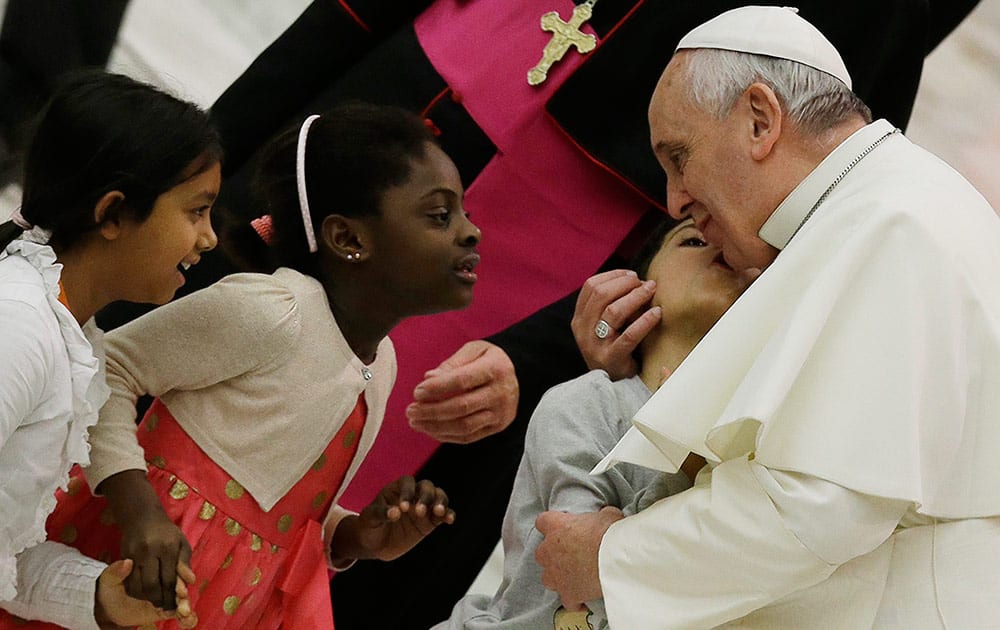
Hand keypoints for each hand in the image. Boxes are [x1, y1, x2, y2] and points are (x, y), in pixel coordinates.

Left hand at [94, 558, 197, 628]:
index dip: (177, 573)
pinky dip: (188, 617)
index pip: (168, 568)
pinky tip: (190, 622)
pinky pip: (181, 612)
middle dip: (181, 590)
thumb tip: (126, 563)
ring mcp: (168, 594)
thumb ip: (115, 572)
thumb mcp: (108, 580)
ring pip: (182, 597)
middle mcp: (164, 579)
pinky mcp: (168, 609)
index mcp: (154, 567)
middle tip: (182, 596)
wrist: (109, 608)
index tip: (178, 581)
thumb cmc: (110, 590)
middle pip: (177, 583)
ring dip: (186, 604)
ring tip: (185, 613)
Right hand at [99, 469, 191, 609]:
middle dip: (158, 599)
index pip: (169, 578)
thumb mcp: (181, 543)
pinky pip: (128, 580)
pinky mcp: (123, 557)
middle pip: (152, 584)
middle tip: (163, 606)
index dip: (172, 594)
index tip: (176, 604)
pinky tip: (143, 592)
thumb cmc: (167, 532)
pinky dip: (135, 590)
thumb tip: (191, 581)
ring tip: (154, 601)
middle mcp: (150, 551)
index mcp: (168, 547)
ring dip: (145, 597)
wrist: (141, 517)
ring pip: (137, 585)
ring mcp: (134, 554)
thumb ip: (185, 562)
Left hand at [331, 476, 456, 562]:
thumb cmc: (369, 526)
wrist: (374, 545)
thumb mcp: (368, 519)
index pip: (407, 482)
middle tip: (419, 512)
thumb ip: (380, 514)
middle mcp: (413, 495)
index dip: (407, 491)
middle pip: (426, 487)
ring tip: (439, 512)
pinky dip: (448, 514)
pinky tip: (449, 520)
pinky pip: (443, 515)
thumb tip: (395, 512)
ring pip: (438, 497)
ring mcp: (423, 507)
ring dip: (440, 502)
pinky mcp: (430, 522)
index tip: (403, 508)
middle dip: (426, 497)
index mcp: (397, 489)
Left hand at [406, 340, 518, 443]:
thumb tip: (429, 378)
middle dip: (431, 411)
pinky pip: (468, 437)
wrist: (517, 373)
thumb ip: (451, 364)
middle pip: (462, 407)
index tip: (417, 392)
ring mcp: (501, 413)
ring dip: (435, 427)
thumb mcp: (473, 350)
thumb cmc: (489, 359)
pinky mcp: (497, 427)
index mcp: (495, 369)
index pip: (462, 381)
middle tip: (410, 410)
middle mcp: (501, 393)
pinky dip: (446, 435)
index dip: (437, 388)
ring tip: (415, 421)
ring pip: (464, 426)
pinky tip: (429, 429)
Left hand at [534, 507, 623, 609]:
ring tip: (574, 577)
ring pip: (547, 578)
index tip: (562, 528)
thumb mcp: (607, 515)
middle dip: (553, 554)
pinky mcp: (568, 593)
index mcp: (557, 526)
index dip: (551, 525)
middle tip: (571, 554)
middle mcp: (550, 550)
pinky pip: (567, 600)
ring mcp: (556, 574)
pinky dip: (575, 600)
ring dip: (558, 577)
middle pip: (542, 552)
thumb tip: (607, 514)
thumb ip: (600, 515)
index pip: (542, 522)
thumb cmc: (609, 533)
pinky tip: (584, 598)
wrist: (615, 559)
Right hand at [572, 270, 660, 380]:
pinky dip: (645, 321)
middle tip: (644, 282)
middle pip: (601, 294)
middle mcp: (583, 330)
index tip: (632, 274)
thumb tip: (633, 278)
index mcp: (579, 319)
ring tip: (651, 291)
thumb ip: (607, 305)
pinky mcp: (611, 358)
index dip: (613, 276)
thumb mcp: (600, 326)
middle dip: (626, 283)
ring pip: (614, 311)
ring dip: (636, 296)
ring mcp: (595, 345)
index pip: (590, 286)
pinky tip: (657, 313)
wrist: (611, 385)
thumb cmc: (612, 349)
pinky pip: (630, 335)